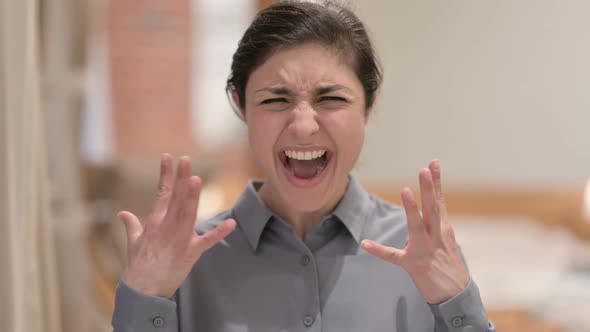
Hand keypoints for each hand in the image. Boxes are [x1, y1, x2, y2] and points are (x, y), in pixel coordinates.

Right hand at [118, 154, 235, 297]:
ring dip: (192, 197)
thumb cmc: (138, 266)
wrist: (142, 290)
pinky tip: (231, 223)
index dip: (166, 174)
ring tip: (196, 179)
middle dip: (181, 179)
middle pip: (176, 199)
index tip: (168, 157)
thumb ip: (131, 225)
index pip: (162, 193)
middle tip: (186, 159)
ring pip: (187, 214)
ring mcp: (178, 240)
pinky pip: (207, 242)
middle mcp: (166, 227)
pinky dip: (219, 233)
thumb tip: (122, 213)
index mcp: (155, 222)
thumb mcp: (133, 242)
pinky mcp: (190, 253)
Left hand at [361, 160, 468, 303]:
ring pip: (416, 227)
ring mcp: (424, 250)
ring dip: (411, 209)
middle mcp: (435, 236)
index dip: (436, 182)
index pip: (438, 201)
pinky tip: (366, 244)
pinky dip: (379, 250)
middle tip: (425, 169)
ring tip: (405, 191)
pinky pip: (393, 257)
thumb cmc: (449, 265)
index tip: (433, 162)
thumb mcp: (445, 241)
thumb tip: (422, 211)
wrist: (456, 295)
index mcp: (442, 229)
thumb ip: (433, 224)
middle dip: (429, 188)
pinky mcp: (412, 265)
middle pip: (432, 208)